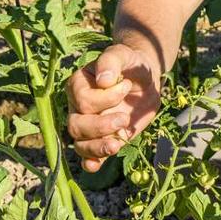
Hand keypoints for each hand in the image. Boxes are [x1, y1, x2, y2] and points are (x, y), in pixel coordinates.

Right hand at [66, 43, 160, 171]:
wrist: (144, 78)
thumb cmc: (129, 63)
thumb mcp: (123, 54)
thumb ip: (111, 61)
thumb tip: (103, 80)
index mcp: (78, 85)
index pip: (83, 100)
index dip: (106, 98)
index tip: (126, 85)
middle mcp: (77, 108)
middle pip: (76, 125)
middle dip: (100, 126)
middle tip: (124, 118)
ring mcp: (88, 126)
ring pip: (80, 144)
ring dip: (97, 148)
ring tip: (117, 145)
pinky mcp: (102, 139)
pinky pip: (88, 157)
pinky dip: (90, 163)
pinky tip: (96, 165)